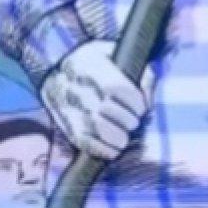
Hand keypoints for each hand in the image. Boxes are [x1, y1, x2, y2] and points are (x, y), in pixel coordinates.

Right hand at [41, 41, 147, 160]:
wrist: (60, 75)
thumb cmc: (97, 66)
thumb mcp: (117, 57)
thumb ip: (139, 72)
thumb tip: (147, 97)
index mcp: (83, 62)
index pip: (113, 86)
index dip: (133, 100)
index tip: (140, 106)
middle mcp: (70, 84)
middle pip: (105, 108)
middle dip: (127, 119)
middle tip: (133, 121)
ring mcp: (64, 107)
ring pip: (96, 127)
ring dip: (118, 136)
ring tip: (125, 135)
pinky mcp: (65, 126)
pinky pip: (85, 142)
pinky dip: (104, 149)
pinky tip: (115, 148)